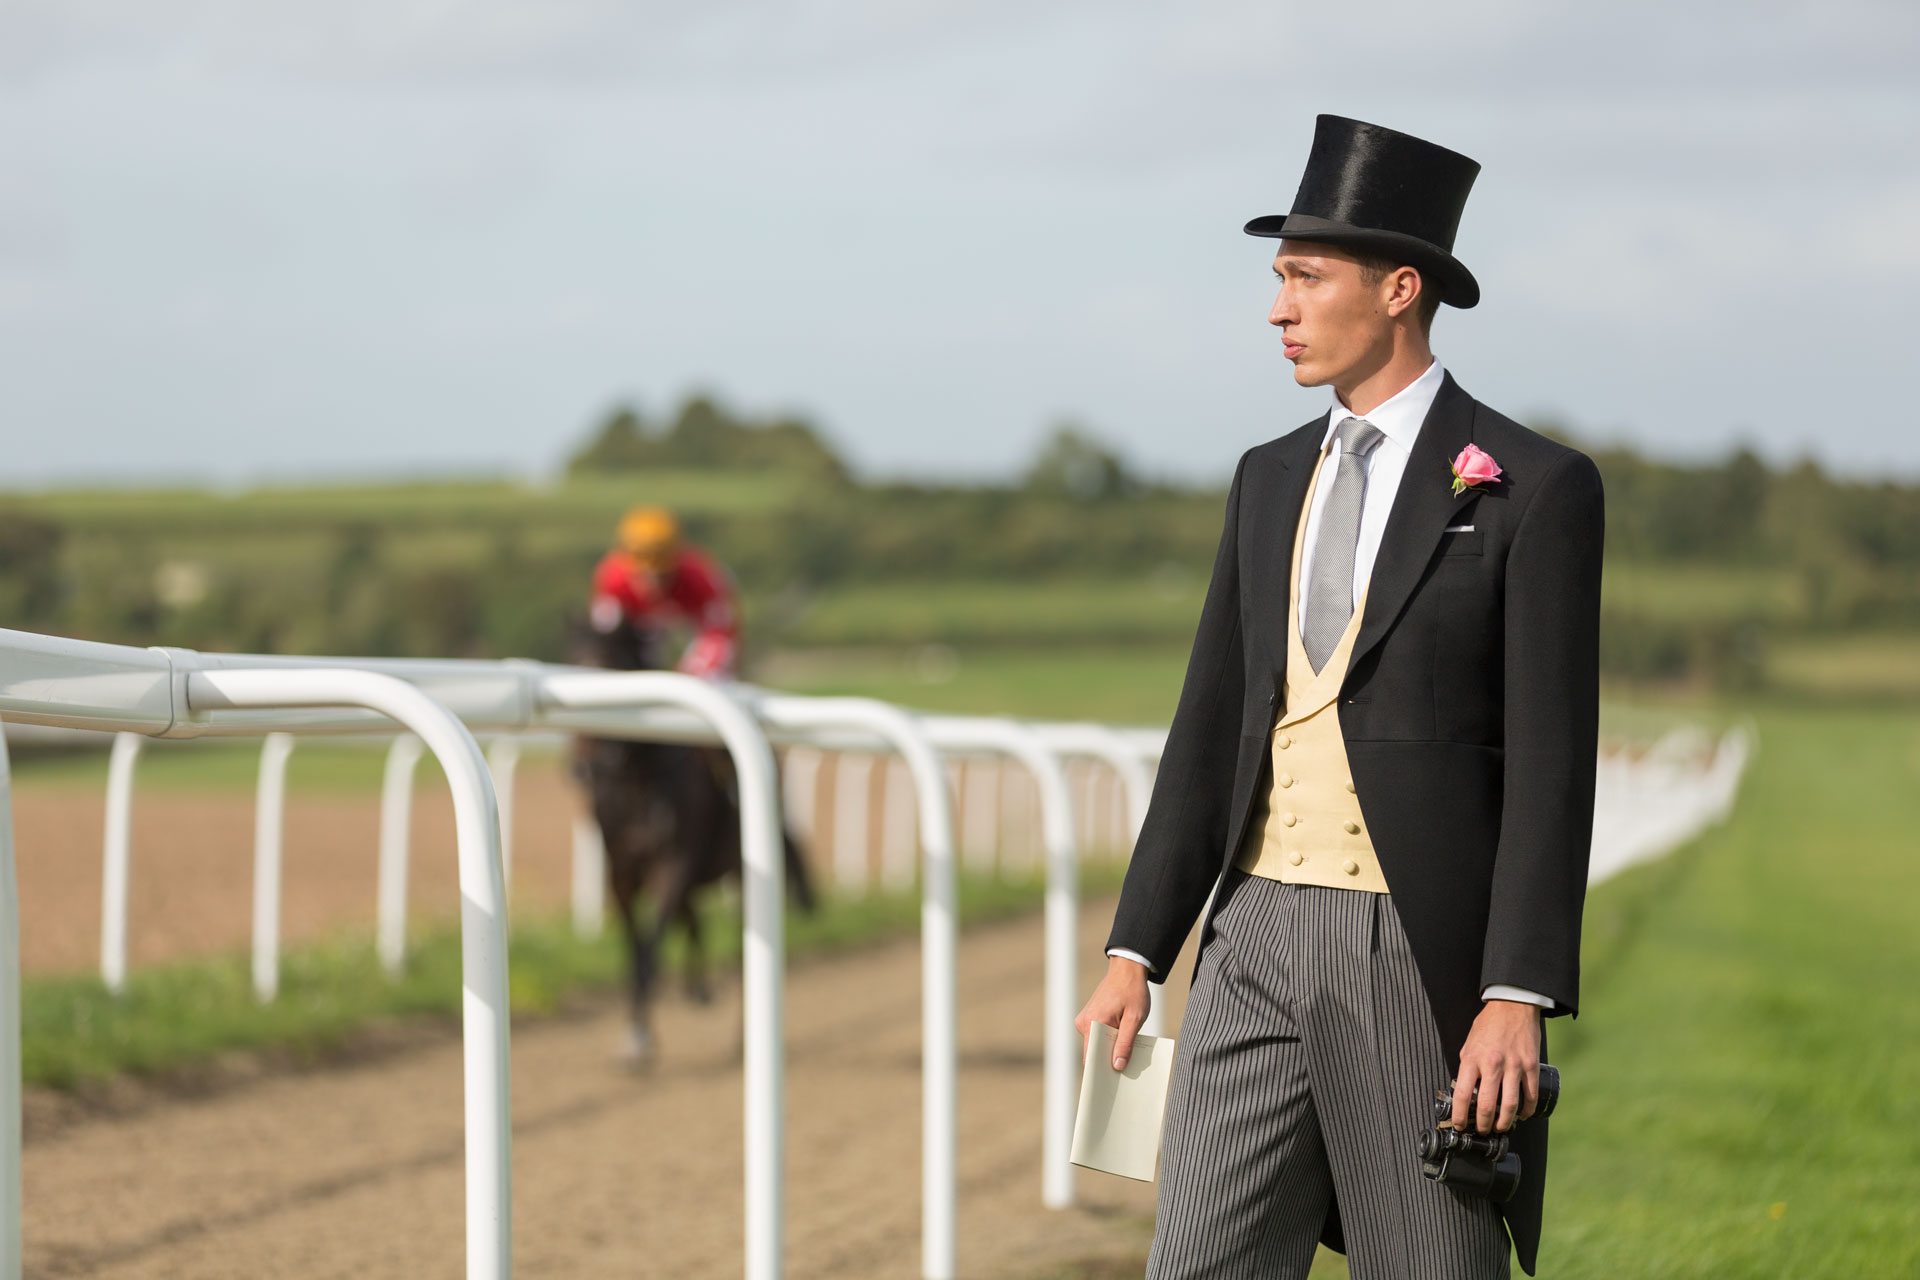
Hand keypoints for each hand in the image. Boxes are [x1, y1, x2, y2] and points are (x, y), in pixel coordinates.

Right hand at [1074, 955, 1151, 1070]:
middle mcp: (1084, 1023)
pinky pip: (1098, 1038)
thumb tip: (1117, 1066)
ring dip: (1110, 1052)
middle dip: (1107, 1064)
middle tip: (1124, 1078)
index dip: (1099, 1073)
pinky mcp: (1090, 1019)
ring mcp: (1085, 1021)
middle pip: (1093, 1054)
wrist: (1127, 969)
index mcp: (1092, 1023)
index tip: (1108, 1088)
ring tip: (1126, 1059)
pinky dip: (1109, 1043)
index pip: (1091, 1057)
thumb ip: (1125, 1042)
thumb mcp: (1135, 1018)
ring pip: (1096, 1047)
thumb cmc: (1133, 992)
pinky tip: (1122, 1045)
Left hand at [1451, 999, 1542, 1133]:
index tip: (1460, 1125)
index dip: (1460, 1115)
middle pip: (1487, 1106)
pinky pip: (1530, 1095)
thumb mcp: (1468, 1044)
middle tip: (1483, 1130)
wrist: (1512, 1006)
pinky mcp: (1531, 1066)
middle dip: (1484, 1125)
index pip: (1462, 1095)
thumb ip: (1467, 1067)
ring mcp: (1514, 1066)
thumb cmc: (1488, 1025)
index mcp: (1472, 1059)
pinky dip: (1527, 1110)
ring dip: (1505, 1122)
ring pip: (1510, 1105)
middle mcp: (1492, 1064)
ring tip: (1501, 1127)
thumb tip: (1466, 1092)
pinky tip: (1522, 1115)